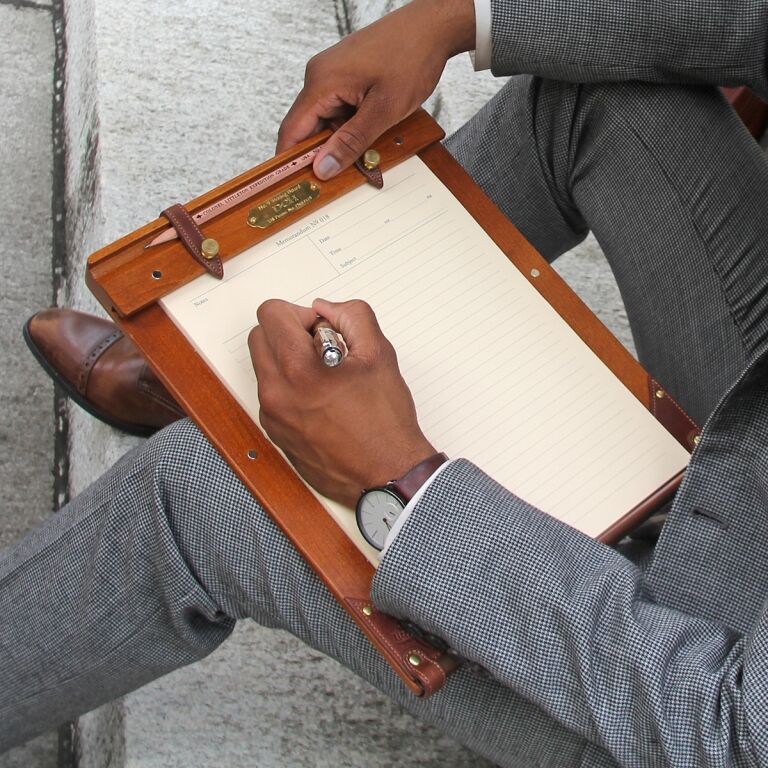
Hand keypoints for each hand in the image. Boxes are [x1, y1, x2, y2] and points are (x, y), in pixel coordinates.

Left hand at [249, 298, 435, 507]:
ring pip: (263, 365)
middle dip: (289, 333)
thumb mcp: (378, 354)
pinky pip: (270, 394)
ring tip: (325, 377)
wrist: (386, 475)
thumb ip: (352, 316)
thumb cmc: (385, 423)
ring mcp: (272, 416)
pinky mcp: (275, 432)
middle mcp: (275, 393)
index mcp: (297, 370)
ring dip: (288, 360)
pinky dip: (289, 387)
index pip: (270, 313)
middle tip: (323, 349)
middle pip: (259, 336)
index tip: (321, 329)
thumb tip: (325, 308)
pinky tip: (321, 400)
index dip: (300, 313)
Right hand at [277, 0, 475, 179]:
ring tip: (365, 153)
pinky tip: (369, 133)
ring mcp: (332, 75)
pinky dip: (351, 128)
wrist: (432, 27)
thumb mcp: (383, 110)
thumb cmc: (411, 57)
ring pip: (326, 121)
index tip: (296, 186)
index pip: (292, 131)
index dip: (290, 162)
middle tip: (341, 178)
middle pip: (308, 128)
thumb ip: (351, 142)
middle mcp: (320, 76)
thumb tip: (324, 167)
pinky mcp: (346, 77)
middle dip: (324, 154)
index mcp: (321, 82)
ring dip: (342, 141)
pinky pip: (339, 110)